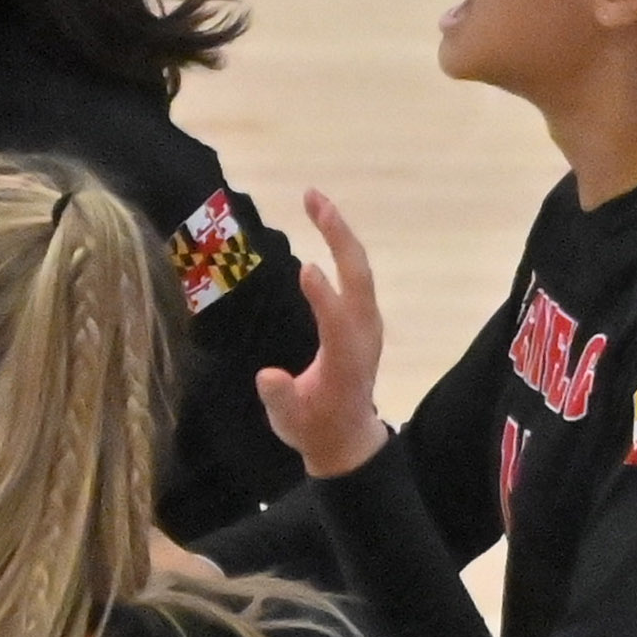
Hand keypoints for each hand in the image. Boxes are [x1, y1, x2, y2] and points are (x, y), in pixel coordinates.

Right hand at [252, 187, 392, 481]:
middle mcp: (363, 333)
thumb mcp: (290, 423)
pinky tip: (326, 224)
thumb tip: (268, 375)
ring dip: (340, 231)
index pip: (337, 322)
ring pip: (360, 267)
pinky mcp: (363, 315)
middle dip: (338, 236)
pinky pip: (356, 272)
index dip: (324, 297)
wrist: (346, 437)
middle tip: (313, 199)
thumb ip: (280, 399)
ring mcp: (367, 321)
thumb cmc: (312, 427)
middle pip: (358, 276)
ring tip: (314, 199)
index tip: (306, 268)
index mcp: (345, 359)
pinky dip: (343, 244)